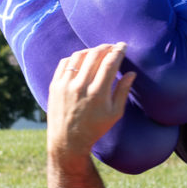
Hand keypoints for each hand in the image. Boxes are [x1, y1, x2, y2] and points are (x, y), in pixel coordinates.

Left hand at [47, 43, 135, 159]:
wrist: (67, 141)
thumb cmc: (95, 128)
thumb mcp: (115, 113)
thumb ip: (123, 91)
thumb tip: (131, 73)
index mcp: (98, 94)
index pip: (110, 63)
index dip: (118, 51)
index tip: (123, 46)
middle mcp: (80, 87)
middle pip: (94, 55)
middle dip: (106, 47)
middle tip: (112, 46)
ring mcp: (65, 85)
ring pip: (79, 56)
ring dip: (90, 50)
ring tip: (98, 52)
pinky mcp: (55, 85)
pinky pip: (65, 62)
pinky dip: (75, 57)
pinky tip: (83, 60)